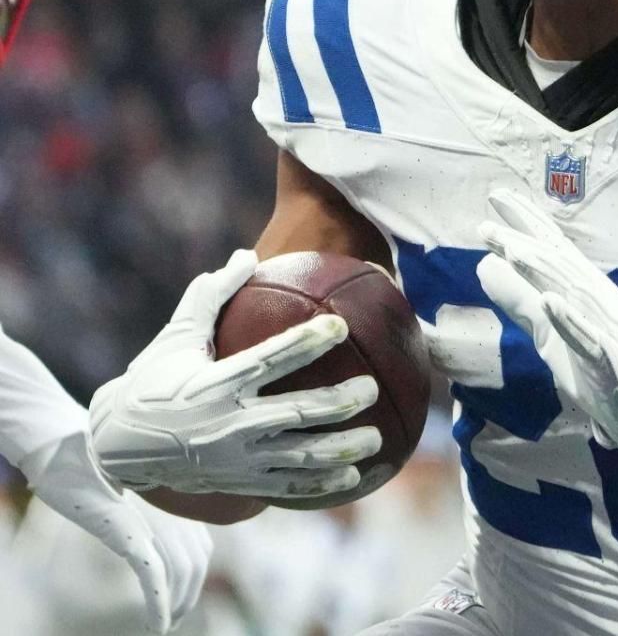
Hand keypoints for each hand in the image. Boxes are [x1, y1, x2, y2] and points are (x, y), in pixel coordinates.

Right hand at [19, 432, 212, 631]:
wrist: (66, 449)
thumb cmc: (94, 465)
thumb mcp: (129, 491)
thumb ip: (149, 510)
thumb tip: (152, 534)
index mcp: (177, 502)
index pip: (201, 548)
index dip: (195, 578)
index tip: (184, 598)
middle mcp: (172, 512)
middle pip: (195, 564)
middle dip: (188, 596)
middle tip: (173, 620)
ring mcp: (151, 522)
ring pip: (178, 573)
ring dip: (174, 605)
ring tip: (165, 624)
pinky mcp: (128, 533)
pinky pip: (153, 574)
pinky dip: (159, 602)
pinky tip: (158, 623)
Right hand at [89, 250, 382, 498]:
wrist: (116, 446)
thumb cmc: (153, 381)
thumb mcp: (176, 337)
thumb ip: (212, 296)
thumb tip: (247, 255)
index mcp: (216, 385)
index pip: (270, 360)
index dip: (307, 344)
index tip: (341, 326)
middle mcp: (228, 425)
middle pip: (298, 413)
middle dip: (341, 402)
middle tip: (372, 389)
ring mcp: (236, 460)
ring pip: (301, 457)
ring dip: (343, 450)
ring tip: (376, 440)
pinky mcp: (239, 484)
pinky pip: (288, 487)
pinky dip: (323, 484)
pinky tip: (353, 476)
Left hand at [477, 190, 617, 458]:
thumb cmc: (597, 369)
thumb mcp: (548, 334)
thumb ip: (519, 302)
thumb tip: (484, 265)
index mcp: (586, 292)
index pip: (554, 250)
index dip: (527, 223)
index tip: (496, 197)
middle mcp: (601, 302)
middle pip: (561, 267)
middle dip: (525, 243)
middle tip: (488, 226)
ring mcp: (609, 330)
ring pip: (574, 295)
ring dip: (544, 273)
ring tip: (513, 251)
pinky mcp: (614, 362)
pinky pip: (591, 338)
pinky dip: (571, 319)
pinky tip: (551, 302)